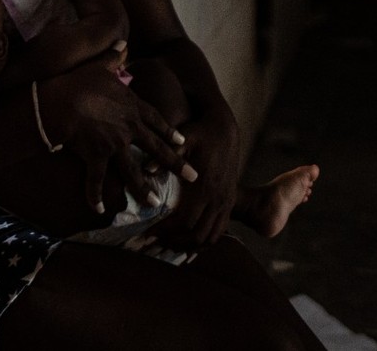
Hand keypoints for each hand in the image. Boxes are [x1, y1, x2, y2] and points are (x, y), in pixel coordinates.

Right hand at [38, 55, 185, 216]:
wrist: (61, 102)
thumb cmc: (79, 82)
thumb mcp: (99, 66)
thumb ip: (112, 56)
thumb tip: (121, 41)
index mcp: (132, 108)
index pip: (157, 121)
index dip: (170, 131)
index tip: (183, 140)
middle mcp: (129, 129)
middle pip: (157, 149)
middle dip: (176, 164)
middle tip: (193, 176)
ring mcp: (114, 146)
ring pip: (133, 171)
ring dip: (143, 189)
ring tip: (154, 203)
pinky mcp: (97, 158)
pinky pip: (98, 181)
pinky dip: (97, 196)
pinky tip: (100, 210)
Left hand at [146, 109, 239, 250]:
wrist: (226, 130)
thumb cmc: (201, 133)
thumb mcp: (184, 138)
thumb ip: (168, 154)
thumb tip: (146, 169)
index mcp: (205, 187)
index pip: (184, 220)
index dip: (165, 230)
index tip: (147, 233)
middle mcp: (218, 198)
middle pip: (196, 234)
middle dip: (173, 242)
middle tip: (152, 244)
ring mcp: (226, 202)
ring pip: (209, 237)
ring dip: (188, 245)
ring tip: (167, 247)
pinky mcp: (230, 201)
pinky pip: (219, 231)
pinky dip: (204, 241)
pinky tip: (188, 243)